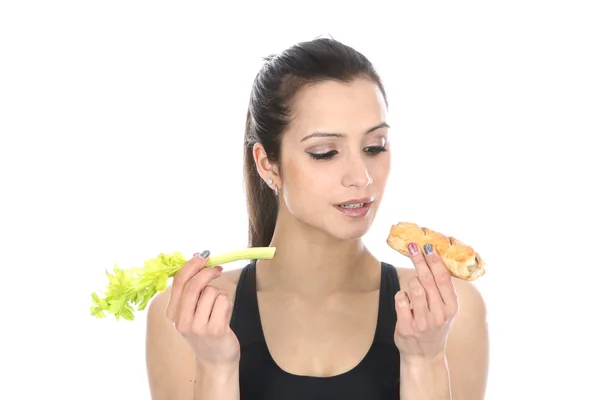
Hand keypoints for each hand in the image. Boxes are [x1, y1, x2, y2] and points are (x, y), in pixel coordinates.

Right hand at [166, 250, 239, 367]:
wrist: (215, 360)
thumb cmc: (205, 330)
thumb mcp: (190, 311)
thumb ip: (191, 288)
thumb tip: (197, 256)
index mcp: (172, 313)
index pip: (178, 282)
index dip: (191, 265)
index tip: (203, 257)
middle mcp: (182, 321)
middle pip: (194, 285)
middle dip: (208, 272)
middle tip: (218, 269)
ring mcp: (198, 327)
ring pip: (212, 292)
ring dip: (219, 294)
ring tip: (218, 308)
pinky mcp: (215, 330)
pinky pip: (224, 302)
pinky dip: (227, 303)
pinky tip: (224, 315)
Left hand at [394, 242, 458, 361]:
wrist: (424, 355)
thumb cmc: (434, 326)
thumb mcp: (445, 309)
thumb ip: (442, 289)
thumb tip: (434, 258)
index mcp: (451, 307)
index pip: (443, 278)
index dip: (435, 260)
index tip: (428, 246)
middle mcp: (439, 315)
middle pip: (427, 280)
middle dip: (419, 261)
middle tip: (413, 247)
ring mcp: (423, 322)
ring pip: (414, 288)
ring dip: (411, 282)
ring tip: (413, 286)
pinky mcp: (407, 327)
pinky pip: (400, 300)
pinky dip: (400, 295)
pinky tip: (404, 299)